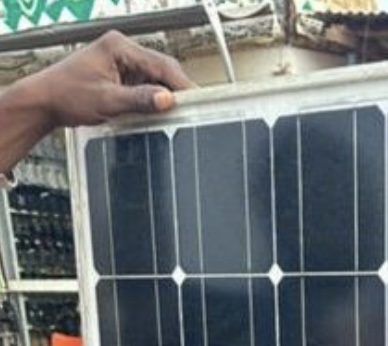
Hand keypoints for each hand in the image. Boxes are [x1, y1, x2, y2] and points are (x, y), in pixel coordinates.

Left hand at [25, 32, 192, 126]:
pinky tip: (161, 112)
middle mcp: (122, 49)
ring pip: (156, 77)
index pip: (161, 64)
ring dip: (166, 95)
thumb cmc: (67, 95)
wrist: (45, 100)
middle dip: (177, 89)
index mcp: (119, 46)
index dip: (182, 84)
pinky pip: (146, 85)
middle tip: (195, 110)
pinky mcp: (120, 75)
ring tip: (180, 114)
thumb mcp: (107, 100)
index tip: (199, 101)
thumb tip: (168, 99)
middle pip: (162, 68)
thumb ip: (139, 99)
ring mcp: (122, 61)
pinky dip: (154, 98)